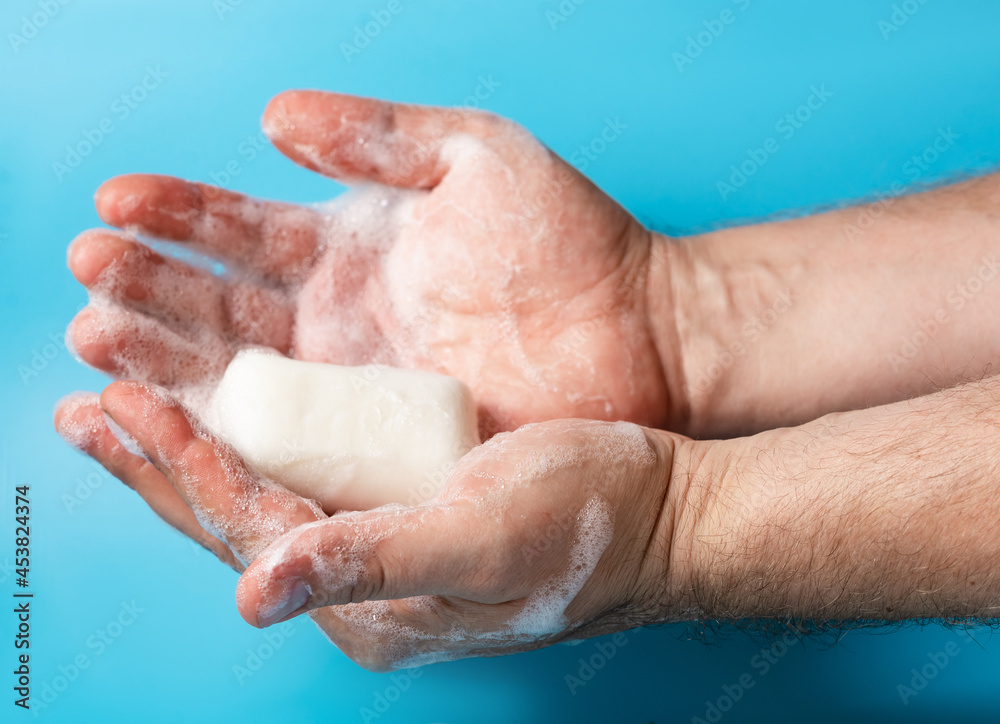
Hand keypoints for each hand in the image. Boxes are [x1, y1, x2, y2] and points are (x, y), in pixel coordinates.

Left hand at [55, 382, 691, 670]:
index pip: (248, 528)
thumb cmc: (590, 522)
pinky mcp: (399, 504)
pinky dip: (252, 437)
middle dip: (157, 464)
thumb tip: (254, 593)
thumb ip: (374, 561)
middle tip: (85, 409)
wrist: (658, 511)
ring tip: (128, 408)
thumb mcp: (486, 537)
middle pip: (233, 519)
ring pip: (259, 492)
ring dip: (191, 447)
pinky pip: (302, 474)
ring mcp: (377, 541)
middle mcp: (359, 578)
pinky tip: (228, 411)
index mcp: (368, 599)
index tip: (122, 401)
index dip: (182, 466)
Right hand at [63, 91, 681, 437]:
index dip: (176, 214)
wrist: (643, 331)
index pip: (239, 230)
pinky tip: (170, 415)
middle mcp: (332, 321)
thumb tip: (274, 118)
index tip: (116, 202)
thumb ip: (377, 138)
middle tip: (89, 272)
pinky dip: (228, 429)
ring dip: (164, 356)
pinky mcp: (379, 445)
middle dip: (148, 288)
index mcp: (346, 248)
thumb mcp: (473, 158)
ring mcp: (351, 388)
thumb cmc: (571, 239)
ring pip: (236, 375)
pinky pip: (290, 440)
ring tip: (99, 336)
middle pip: (217, 306)